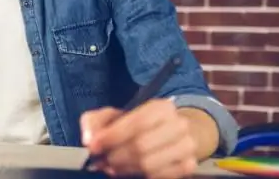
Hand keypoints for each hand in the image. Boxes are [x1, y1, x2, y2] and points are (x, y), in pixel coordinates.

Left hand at [81, 99, 197, 178]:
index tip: (94, 147)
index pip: (136, 123)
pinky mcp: (189, 165)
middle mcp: (179, 124)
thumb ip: (95, 122)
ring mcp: (187, 146)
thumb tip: (89, 140)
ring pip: (149, 165)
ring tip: (113, 167)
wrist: (170, 133)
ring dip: (125, 169)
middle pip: (141, 146)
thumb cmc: (135, 125)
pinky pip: (160, 177)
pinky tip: (131, 171)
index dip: (112, 137)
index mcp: (161, 107)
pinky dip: (141, 176)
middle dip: (116, 156)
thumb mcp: (114, 116)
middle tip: (102, 161)